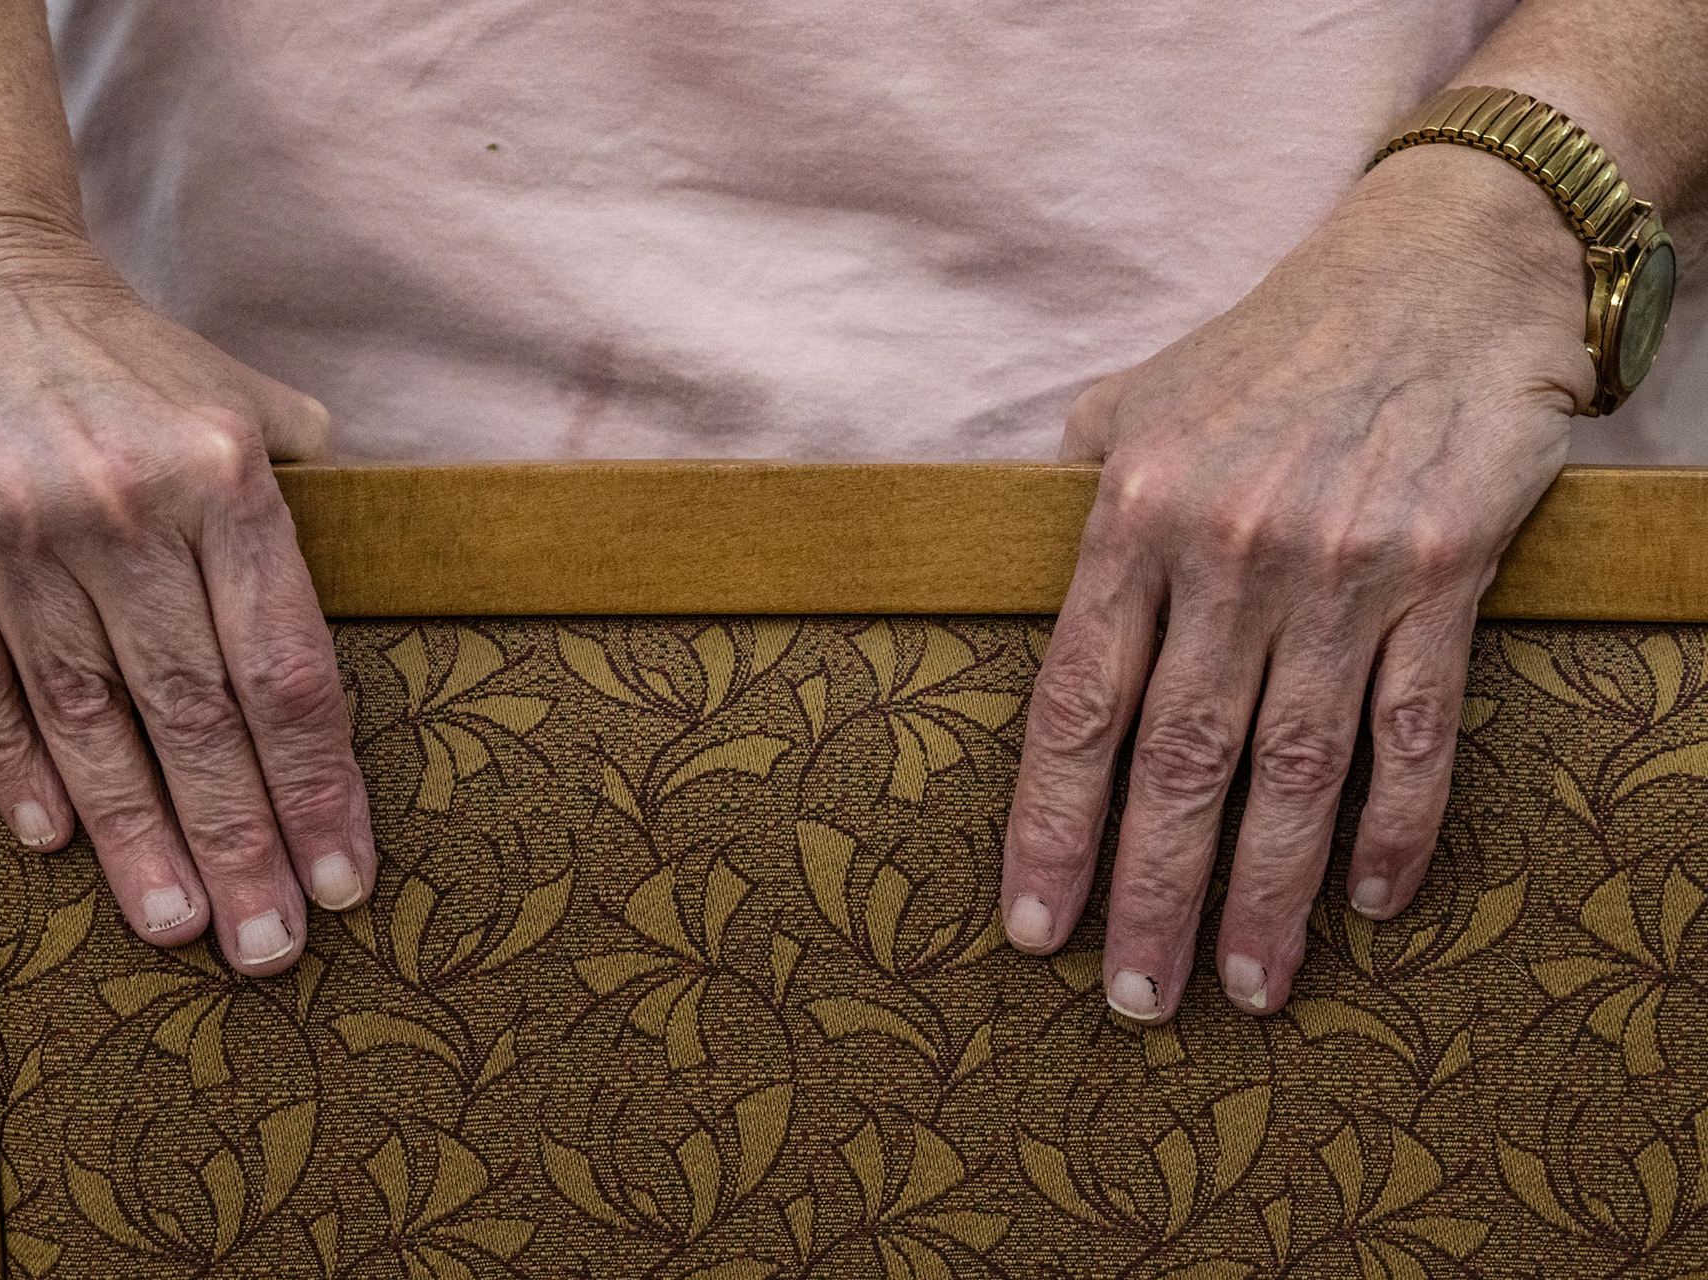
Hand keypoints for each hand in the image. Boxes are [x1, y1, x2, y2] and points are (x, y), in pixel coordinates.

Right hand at [0, 234, 374, 974]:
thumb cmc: (124, 353)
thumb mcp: (243, 394)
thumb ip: (310, 489)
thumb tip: (378, 570)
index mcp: (223, 478)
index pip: (287, 667)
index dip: (320, 783)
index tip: (346, 875)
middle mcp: (124, 510)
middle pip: (198, 713)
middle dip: (242, 841)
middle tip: (272, 948)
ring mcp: (16, 529)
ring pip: (88, 714)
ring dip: (137, 831)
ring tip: (178, 926)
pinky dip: (15, 760)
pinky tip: (58, 840)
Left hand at [1000, 144, 1594, 1019]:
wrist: (1447, 260)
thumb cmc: (1279, 337)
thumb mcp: (1148, 392)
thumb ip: (1081, 480)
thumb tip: (1022, 540)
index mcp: (1135, 512)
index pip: (1074, 702)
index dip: (1048, 823)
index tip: (1031, 920)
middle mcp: (1229, 552)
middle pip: (1175, 760)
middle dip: (1148, 893)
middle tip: (1130, 1000)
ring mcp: (1341, 568)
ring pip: (1292, 765)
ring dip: (1266, 891)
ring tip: (1243, 987)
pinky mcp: (1444, 572)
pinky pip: (1416, 725)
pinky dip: (1398, 821)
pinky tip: (1377, 900)